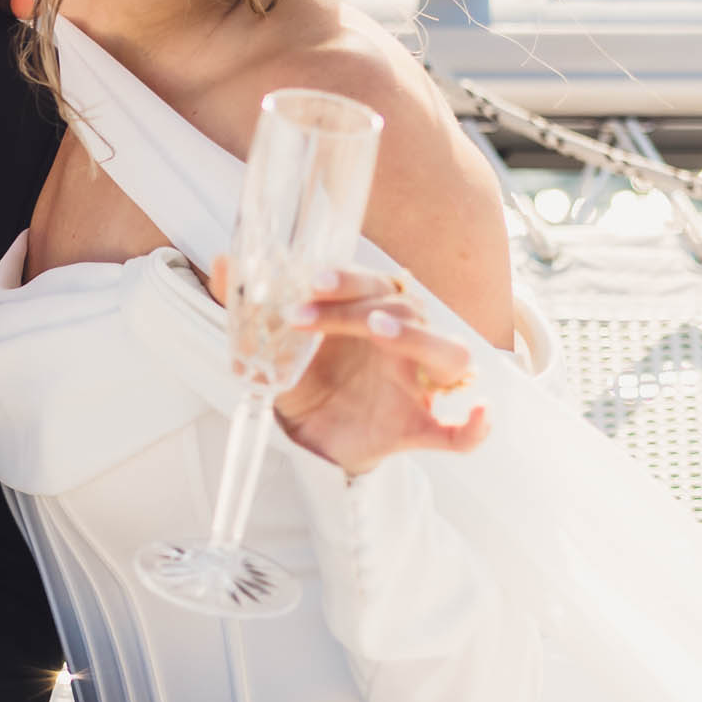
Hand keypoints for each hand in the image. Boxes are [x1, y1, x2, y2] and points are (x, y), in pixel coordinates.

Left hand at [211, 260, 489, 476]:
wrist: (311, 439)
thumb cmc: (306, 378)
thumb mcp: (271, 344)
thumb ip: (248, 304)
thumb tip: (222, 261)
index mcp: (374, 314)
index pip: (376, 283)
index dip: (347, 279)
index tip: (308, 281)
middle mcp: (404, 343)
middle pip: (409, 308)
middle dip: (360, 305)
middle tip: (307, 314)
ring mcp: (417, 386)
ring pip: (448, 353)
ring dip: (418, 337)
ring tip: (379, 331)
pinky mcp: (419, 429)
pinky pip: (461, 433)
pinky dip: (475, 426)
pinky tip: (479, 414)